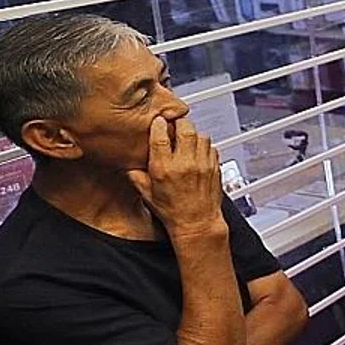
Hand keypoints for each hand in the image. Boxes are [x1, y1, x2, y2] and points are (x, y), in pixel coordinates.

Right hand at [128, 116, 225, 238]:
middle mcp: (185, 164)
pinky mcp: (215, 167)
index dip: (159, 125)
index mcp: (165, 169)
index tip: (158, 121)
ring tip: (187, 138)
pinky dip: (204, 145)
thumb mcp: (147, 194)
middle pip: (186, 129)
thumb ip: (137, 176)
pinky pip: (211, 147)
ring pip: (201, 135)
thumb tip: (130, 164)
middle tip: (176, 123)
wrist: (197, 223)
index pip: (161, 136)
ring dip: (193, 133)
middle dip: (180, 122)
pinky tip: (198, 151)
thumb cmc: (173, 211)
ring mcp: (202, 164)